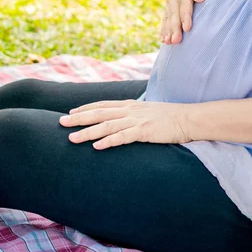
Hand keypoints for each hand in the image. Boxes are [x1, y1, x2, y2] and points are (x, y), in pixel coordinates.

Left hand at [59, 99, 191, 149]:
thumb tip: (126, 120)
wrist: (190, 118)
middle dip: (79, 118)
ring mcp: (137, 120)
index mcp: (131, 105)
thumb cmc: (171, 118)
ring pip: (107, 125)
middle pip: (99, 113)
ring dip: (88, 132)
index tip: (71, 111)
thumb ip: (136, 114)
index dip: (86, 108)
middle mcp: (131, 111)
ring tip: (72, 138)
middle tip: (61, 122)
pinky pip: (123, 137)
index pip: (103, 104)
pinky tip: (96, 146)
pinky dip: (108, 141)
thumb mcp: (150, 112)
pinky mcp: (145, 132)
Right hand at [161, 0, 235, 44]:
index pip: (184, 1)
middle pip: (174, 11)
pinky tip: (164, 39)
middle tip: (176, 41)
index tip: (187, 28)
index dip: (185, 15)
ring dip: (168, 30)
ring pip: (169, 16)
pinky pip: (167, 18)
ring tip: (169, 43)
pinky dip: (165, 28)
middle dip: (175, 27)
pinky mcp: (171, 5)